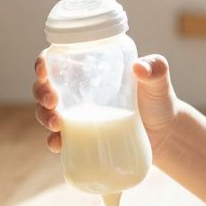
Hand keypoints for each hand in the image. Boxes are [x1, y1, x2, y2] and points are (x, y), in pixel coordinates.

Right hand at [32, 52, 181, 154]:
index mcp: (90, 70)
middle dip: (40, 93)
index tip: (43, 70)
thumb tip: (140, 68)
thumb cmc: (159, 100)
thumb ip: (155, 69)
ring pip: (47, 112)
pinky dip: (54, 141)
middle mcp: (78, 92)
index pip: (57, 61)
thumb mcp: (158, 80)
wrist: (165, 134)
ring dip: (43, 116)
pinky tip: (57, 144)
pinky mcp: (82, 138)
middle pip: (45, 87)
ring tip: (56, 123)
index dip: (43, 63)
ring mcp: (78, 116)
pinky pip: (60, 139)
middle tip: (53, 101)